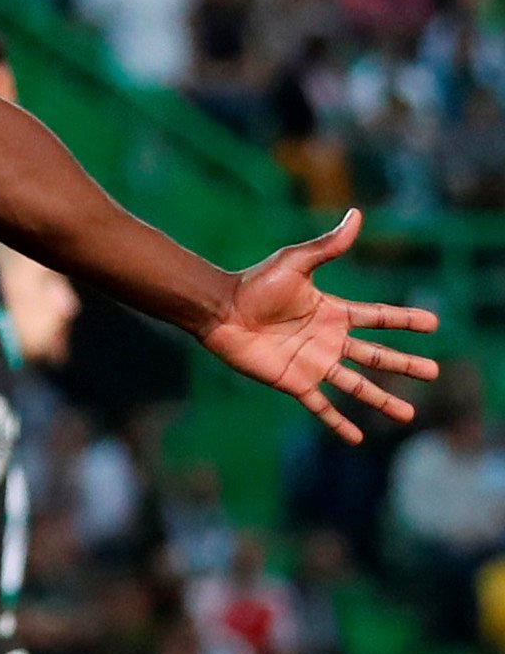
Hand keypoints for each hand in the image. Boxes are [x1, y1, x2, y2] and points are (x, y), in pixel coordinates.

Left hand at [200, 209, 437, 443]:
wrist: (221, 310)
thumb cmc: (254, 283)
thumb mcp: (296, 262)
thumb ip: (328, 246)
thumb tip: (356, 214)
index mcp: (332, 311)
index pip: (377, 316)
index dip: (404, 320)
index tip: (432, 324)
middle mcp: (327, 340)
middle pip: (375, 355)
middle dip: (404, 364)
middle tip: (434, 373)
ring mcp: (313, 363)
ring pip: (356, 386)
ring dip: (382, 400)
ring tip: (407, 416)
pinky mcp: (294, 381)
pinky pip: (321, 407)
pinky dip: (338, 422)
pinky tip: (356, 438)